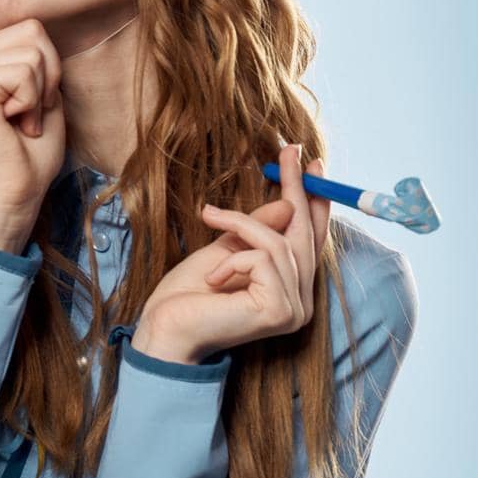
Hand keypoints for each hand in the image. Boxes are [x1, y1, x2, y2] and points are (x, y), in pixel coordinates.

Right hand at [0, 0, 66, 252]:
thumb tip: (26, 23)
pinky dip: (32, 100)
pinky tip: (13, 121)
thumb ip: (32, 56)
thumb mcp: (41, 90)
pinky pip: (24, 71)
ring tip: (21, 117)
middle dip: (48, 71)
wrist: (16, 189)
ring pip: (32, 50)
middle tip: (29, 108)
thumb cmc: (31, 146)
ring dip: (41, 89)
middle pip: (33, 28)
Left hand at [132, 146, 329, 363]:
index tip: (308, 161)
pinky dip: (233, 257)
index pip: (308, 237)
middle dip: (296, 187)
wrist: (165, 326)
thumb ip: (256, 230)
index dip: (312, 200)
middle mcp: (301, 302)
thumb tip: (287, 203)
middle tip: (289, 150)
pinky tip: (213, 278)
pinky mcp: (281, 310)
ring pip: (277, 241)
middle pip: (303, 234)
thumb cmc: (189, 293)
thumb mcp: (224, 248)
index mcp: (290, 288)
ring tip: (209, 217)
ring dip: (239, 224)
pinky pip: (263, 258)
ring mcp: (295, 309)